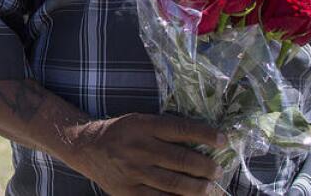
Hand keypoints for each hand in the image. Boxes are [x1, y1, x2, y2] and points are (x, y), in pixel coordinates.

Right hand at [64, 113, 224, 195]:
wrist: (87, 148)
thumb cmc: (121, 133)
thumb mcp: (139, 121)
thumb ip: (165, 130)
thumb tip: (201, 142)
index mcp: (142, 125)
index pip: (180, 129)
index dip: (205, 134)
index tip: (224, 140)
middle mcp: (139, 148)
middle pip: (181, 160)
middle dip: (206, 167)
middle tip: (218, 171)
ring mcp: (133, 172)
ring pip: (174, 184)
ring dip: (198, 188)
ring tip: (211, 190)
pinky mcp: (128, 192)